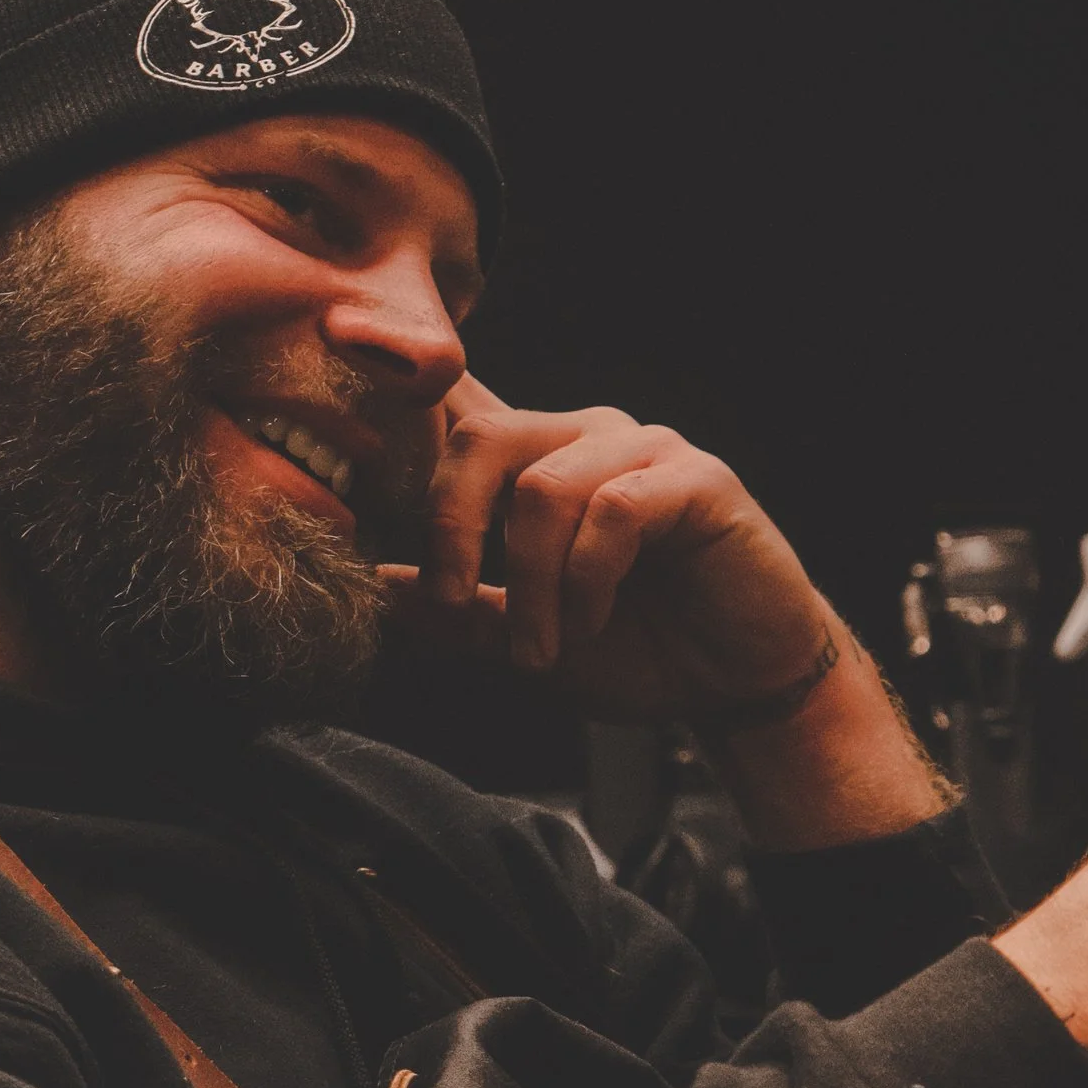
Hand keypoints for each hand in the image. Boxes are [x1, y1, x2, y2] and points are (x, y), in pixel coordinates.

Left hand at [377, 375, 840, 724]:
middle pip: (484, 437)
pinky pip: (615, 510)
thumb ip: (460, 611)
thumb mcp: (528, 642)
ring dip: (531, 585)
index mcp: (541, 463)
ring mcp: (645, 452)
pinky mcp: (697, 481)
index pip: (464, 413)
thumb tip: (380, 585)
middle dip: (451, 525)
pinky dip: (588, 580)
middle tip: (449, 596)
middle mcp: (587, 440)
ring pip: (544, 488)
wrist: (737, 685)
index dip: (405, 403)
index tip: (350, 412)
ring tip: (543, 649)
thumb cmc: (642, 653)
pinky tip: (594, 623)